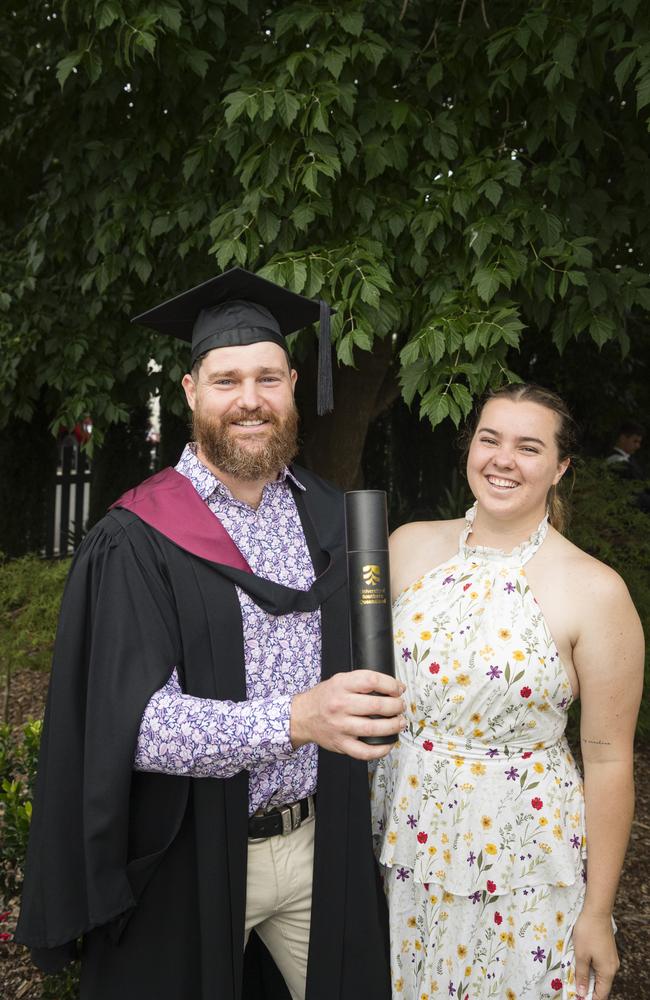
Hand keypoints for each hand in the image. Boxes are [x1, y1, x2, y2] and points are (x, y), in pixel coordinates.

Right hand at [290, 670, 405, 760]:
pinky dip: (381, 749)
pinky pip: (365, 751)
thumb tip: (394, 687)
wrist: (303, 716)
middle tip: (400, 706)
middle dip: (396, 706)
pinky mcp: (341, 744)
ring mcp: (341, 726)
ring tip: (400, 722)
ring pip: (374, 729)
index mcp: (341, 685)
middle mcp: (340, 705)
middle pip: (377, 705)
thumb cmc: (325, 697)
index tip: (398, 689)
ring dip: (393, 726)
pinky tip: (388, 743)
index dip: (391, 685)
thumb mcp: (340, 680)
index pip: (372, 680)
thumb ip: (363, 681)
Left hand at [572, 909, 618, 999]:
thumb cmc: (587, 932)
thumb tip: (582, 992)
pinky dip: (590, 967)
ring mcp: (611, 959)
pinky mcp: (608, 952)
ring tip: (574, 973)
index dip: (589, 998)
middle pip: (601, 985)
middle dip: (587, 987)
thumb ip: (581, 975)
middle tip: (572, 984)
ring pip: (599, 975)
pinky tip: (580, 962)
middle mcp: (613, 967)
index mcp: (607, 972)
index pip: (601, 994)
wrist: (596, 911)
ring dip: (587, 976)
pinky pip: (600, 965)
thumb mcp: (581, 955)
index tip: (576, 996)